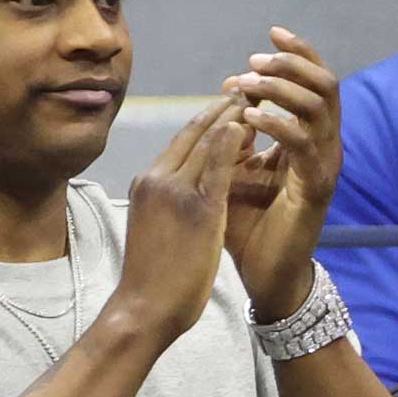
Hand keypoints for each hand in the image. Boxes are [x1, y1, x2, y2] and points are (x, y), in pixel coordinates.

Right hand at [109, 95, 247, 348]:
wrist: (144, 307)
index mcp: (147, 182)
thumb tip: (183, 188)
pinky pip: (217, 167)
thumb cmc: (150, 275)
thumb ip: (167, 200)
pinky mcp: (197, 209)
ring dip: (230, 117)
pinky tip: (248, 127)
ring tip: (253, 99)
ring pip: (206, 143)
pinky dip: (232, 143)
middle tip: (243, 90)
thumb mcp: (154, 226)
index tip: (226, 105)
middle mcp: (157, 178)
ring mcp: (176, 192)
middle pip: (192, 133)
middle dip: (219, 109)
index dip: (204, 120)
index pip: (179, 142)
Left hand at [221, 27, 341, 320]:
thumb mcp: (234, 167)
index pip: (314, 82)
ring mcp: (325, 166)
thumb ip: (235, 134)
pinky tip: (249, 118)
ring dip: (284, 87)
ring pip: (320, 107)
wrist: (262, 274)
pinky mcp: (317, 188)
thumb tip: (229, 96)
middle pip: (326, 85)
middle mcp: (324, 146)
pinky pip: (305, 145)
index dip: (297, 54)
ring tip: (251, 80)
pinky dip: (278, 124)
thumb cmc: (247, 222)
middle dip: (293, 63)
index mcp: (308, 137)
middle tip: (256, 58)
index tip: (269, 33)